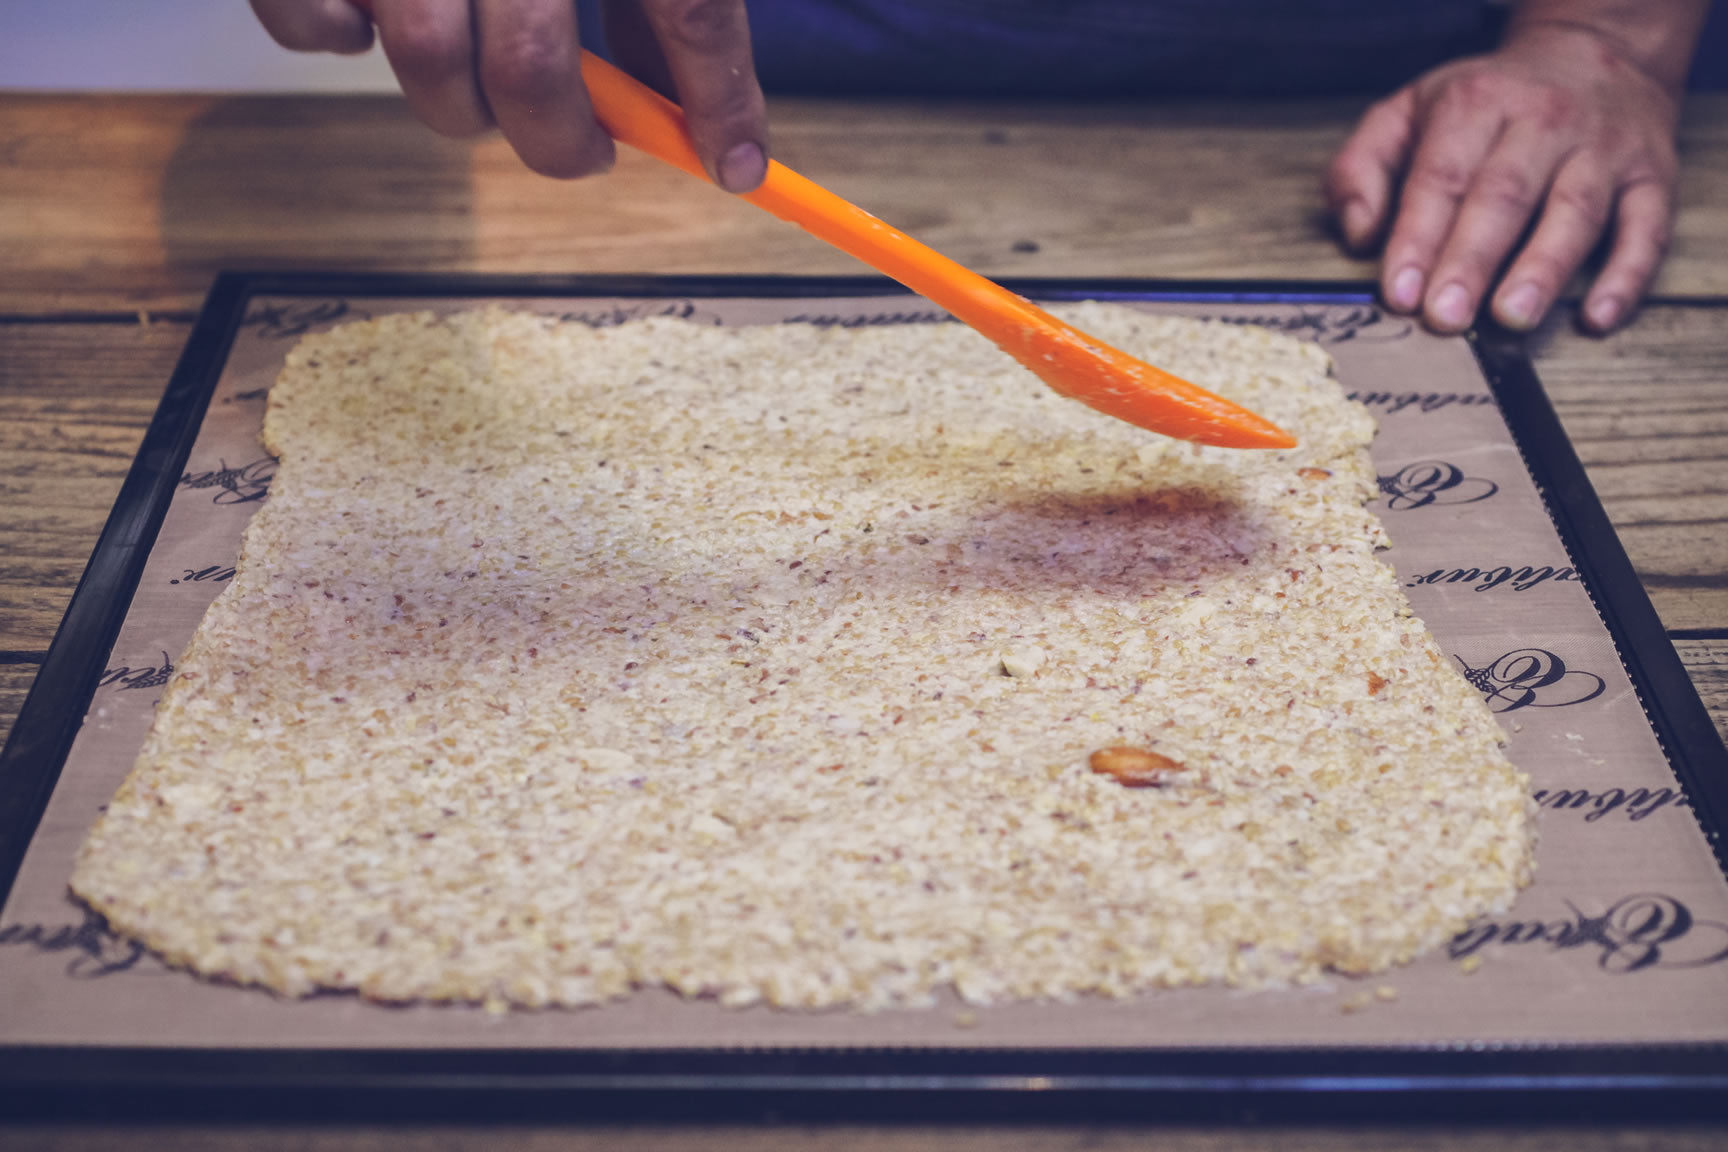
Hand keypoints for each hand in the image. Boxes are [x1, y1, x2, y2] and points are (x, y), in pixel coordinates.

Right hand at [249, 0, 768, 189]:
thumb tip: (677, 89)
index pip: (689, 5)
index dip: (718, 98)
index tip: (734, 163)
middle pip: (529, 66)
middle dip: (562, 140)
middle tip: (587, 151)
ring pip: (425, 58)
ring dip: (460, 105)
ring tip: (482, 92)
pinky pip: (312, 20)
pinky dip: (336, 35)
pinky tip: (373, 17)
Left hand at [1328, 22, 1683, 333]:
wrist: (1592, 53)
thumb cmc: (1486, 102)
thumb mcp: (1407, 111)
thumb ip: (1361, 167)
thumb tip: (1357, 234)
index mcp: (1476, 105)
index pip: (1441, 178)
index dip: (1418, 239)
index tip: (1400, 294)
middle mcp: (1543, 122)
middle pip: (1504, 196)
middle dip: (1471, 262)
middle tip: (1445, 318)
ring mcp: (1603, 149)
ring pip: (1575, 211)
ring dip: (1543, 269)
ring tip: (1511, 318)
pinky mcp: (1651, 176)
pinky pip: (1647, 226)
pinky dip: (1627, 275)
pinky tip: (1597, 317)